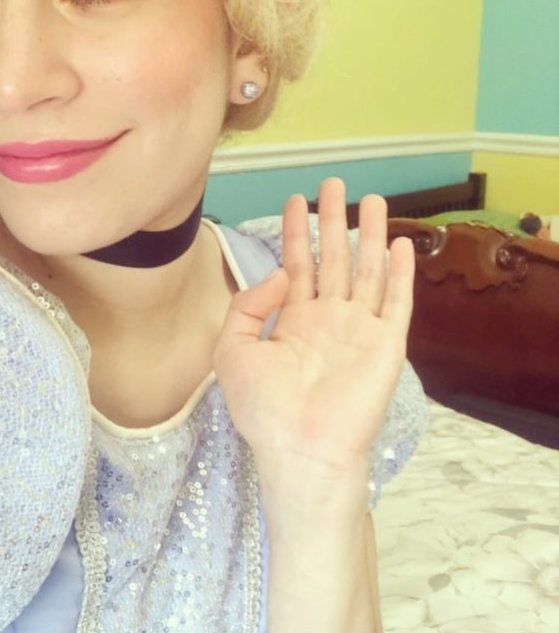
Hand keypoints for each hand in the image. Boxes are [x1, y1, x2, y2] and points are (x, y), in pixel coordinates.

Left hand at [213, 178, 414, 475]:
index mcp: (293, 321)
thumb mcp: (232, 351)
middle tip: (333, 184)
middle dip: (333, 220)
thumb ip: (247, 305)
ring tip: (373, 198)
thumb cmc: (263, 408)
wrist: (300, 448)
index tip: (297, 199)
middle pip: (333, 258)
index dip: (296, 231)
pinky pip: (396, 300)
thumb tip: (281, 271)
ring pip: (367, 269)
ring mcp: (359, 329)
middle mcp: (328, 319)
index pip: (297, 264)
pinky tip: (400, 243)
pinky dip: (400, 272)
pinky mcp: (386, 343)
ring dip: (371, 234)